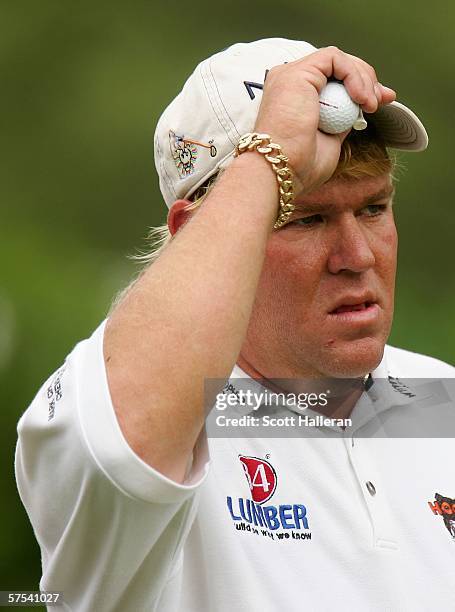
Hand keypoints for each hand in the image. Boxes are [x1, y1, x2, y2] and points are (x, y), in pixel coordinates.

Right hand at [253, 46, 395, 193]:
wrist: (281, 170)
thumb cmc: (299, 166)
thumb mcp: (330, 141)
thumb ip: (341, 121)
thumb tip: (360, 109)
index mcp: (293, 98)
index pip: (331, 81)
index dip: (359, 87)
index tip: (379, 103)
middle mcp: (289, 82)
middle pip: (336, 68)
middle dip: (366, 80)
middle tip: (382, 100)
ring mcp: (291, 75)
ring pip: (338, 60)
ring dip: (363, 79)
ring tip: (370, 104)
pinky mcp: (297, 72)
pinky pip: (334, 59)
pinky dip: (354, 75)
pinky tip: (360, 98)